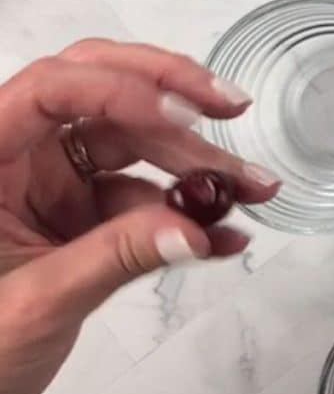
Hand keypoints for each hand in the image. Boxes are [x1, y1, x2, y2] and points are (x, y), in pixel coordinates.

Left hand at [0, 39, 279, 393]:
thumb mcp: (32, 304)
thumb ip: (113, 260)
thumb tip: (192, 232)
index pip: (51, 91)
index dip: (121, 92)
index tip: (183, 119)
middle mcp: (19, 154)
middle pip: (100, 88)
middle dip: (172, 93)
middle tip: (230, 110)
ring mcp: (52, 179)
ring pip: (134, 140)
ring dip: (196, 160)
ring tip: (250, 187)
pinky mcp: (81, 208)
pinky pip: (146, 193)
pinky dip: (188, 210)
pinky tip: (224, 232)